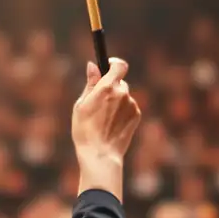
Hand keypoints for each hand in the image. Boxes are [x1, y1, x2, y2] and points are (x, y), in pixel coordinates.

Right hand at [72, 59, 141, 198]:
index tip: (108, 66)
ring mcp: (131, 104)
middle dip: (111, 87)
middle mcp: (122, 93)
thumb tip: (93, 65)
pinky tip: (111, 124)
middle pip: (120, 82)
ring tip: (103, 118)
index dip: (114, 64)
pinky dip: (121, 111)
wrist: (100, 153)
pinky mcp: (137, 115)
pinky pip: (129, 106)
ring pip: (124, 95)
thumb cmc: (85, 130)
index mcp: (107, 88)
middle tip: (99, 101)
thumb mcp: (81, 104)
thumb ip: (90, 83)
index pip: (119, 65)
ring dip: (116, 101)